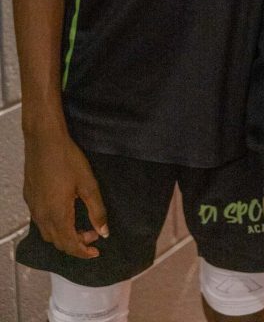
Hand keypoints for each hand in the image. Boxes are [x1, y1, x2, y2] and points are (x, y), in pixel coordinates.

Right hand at [24, 131, 108, 258]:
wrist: (44, 140)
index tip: (96, 252)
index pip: (70, 245)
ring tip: (80, 225)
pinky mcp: (29, 198)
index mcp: (57, 214)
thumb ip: (97, 210)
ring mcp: (33, 207)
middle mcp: (42, 216)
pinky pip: (41, 222)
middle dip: (76, 244)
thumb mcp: (88, 184)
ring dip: (64, 236)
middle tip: (92, 235)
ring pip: (48, 234)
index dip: (83, 252)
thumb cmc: (67, 159)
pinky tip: (64, 213)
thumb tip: (104, 232)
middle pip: (58, 242)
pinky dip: (54, 226)